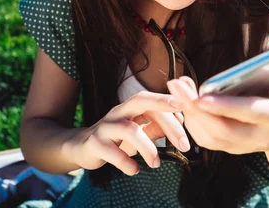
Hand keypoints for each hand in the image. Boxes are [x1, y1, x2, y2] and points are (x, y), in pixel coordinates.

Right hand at [65, 91, 188, 175]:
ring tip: (156, 164)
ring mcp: (105, 126)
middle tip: (183, 144)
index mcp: (130, 107)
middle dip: (165, 120)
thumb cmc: (116, 138)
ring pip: (130, 130)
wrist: (82, 147)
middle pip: (140, 102)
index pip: (151, 99)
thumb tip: (180, 120)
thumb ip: (157, 125)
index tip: (186, 112)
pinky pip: (113, 152)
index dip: (167, 103)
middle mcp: (118, 112)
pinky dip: (126, 163)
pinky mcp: (95, 144)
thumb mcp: (139, 131)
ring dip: (148, 148)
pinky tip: (134, 170)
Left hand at [166, 39, 268, 156]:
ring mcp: (244, 146)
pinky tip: (184, 101)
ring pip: (211, 138)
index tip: (201, 96)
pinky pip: (206, 140)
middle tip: (176, 85)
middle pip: (223, 130)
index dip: (226, 106)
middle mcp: (260, 136)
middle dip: (196, 109)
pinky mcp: (231, 149)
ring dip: (189, 114)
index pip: (251, 112)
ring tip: (177, 88)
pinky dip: (192, 122)